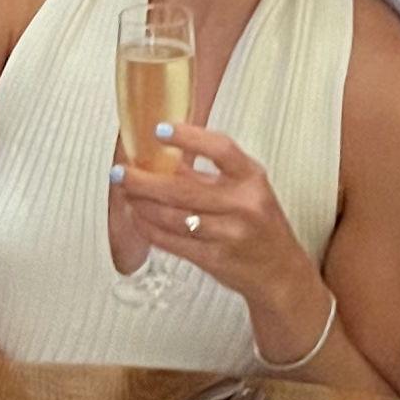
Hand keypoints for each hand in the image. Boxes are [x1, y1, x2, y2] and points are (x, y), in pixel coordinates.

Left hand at [109, 118, 303, 313]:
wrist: (280, 271)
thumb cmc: (259, 224)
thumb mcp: (244, 189)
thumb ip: (206, 174)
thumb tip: (159, 157)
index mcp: (252, 177)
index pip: (221, 149)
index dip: (189, 137)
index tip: (159, 129)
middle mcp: (243, 204)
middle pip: (183, 189)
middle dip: (143, 181)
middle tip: (120, 172)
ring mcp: (230, 234)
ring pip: (172, 218)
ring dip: (141, 205)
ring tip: (125, 195)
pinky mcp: (216, 259)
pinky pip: (173, 242)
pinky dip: (150, 229)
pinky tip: (138, 219)